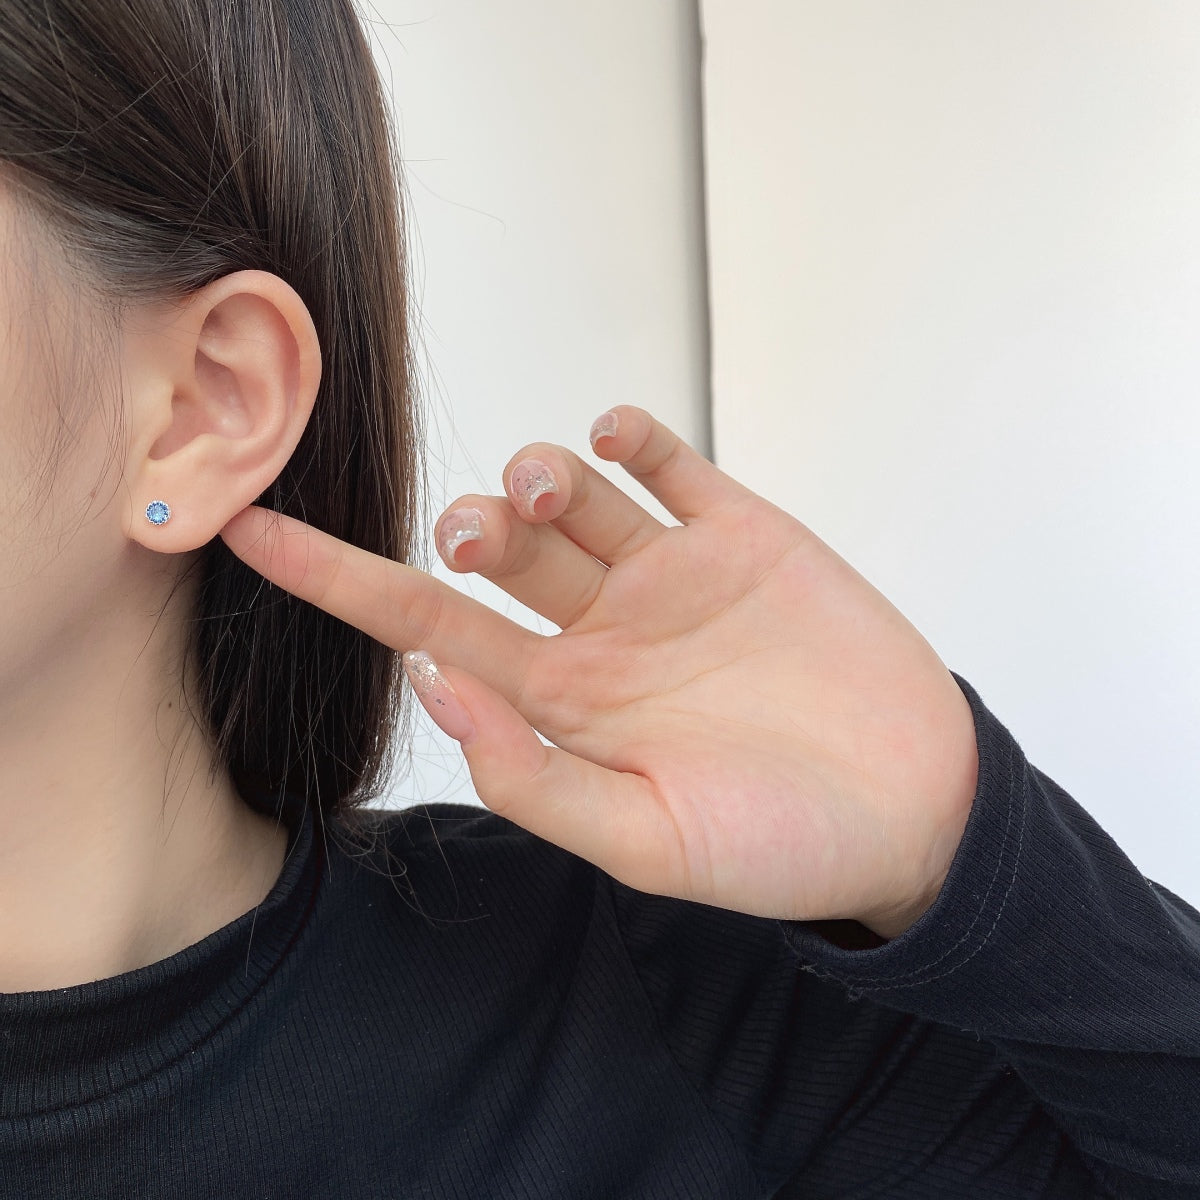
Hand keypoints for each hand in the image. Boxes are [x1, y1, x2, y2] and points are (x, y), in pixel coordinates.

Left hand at [219, 405, 977, 937]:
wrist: (915, 811)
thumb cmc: (782, 846)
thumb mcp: (650, 844)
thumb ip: (533, 773)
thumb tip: (431, 684)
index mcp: (566, 701)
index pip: (425, 627)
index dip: (334, 580)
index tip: (249, 531)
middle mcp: (603, 628)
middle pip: (494, 546)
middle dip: (467, 523)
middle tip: (482, 539)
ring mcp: (671, 575)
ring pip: (570, 491)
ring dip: (539, 472)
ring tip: (554, 489)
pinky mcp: (743, 534)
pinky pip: (666, 463)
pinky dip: (629, 437)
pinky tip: (618, 442)